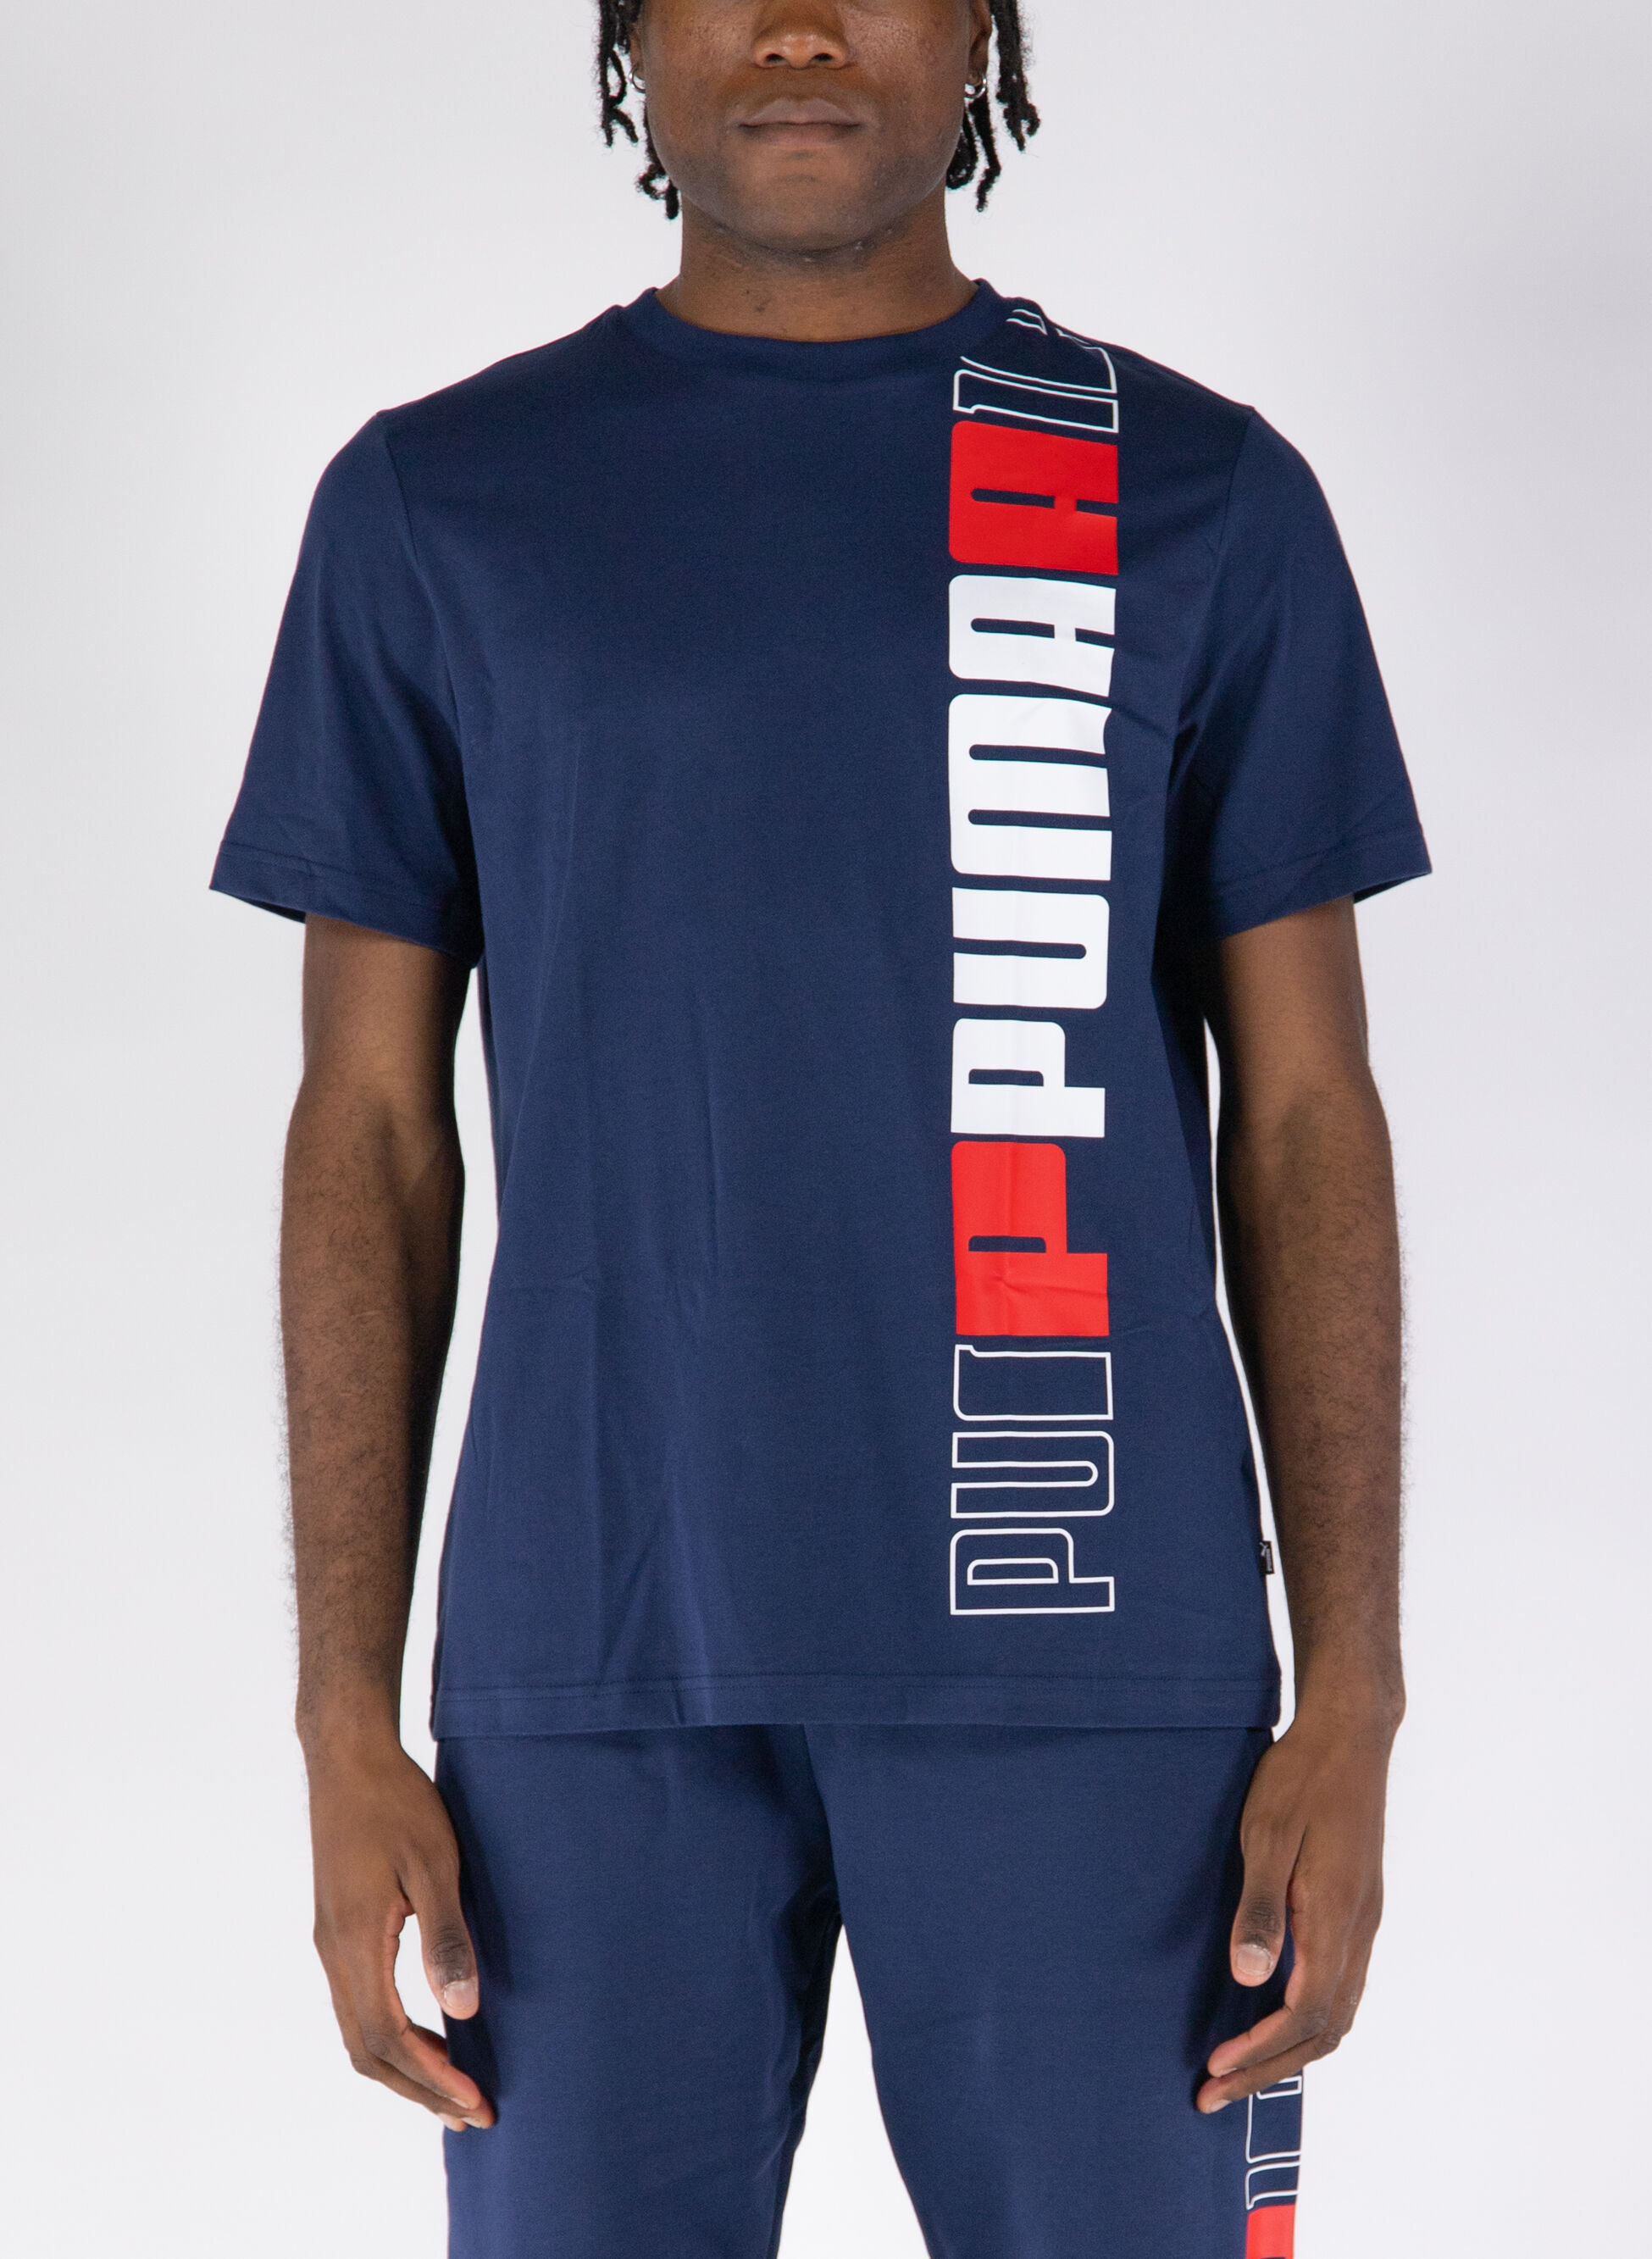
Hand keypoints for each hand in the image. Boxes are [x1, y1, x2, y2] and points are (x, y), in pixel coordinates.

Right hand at [306, 1735, 494, 2131]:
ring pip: (359, 2033)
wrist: (347, 1757)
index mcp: (354, 1943)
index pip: (389, 2038)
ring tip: (453, 2090)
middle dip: (421, 2089)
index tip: (474, 2100)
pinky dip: (392, 2036)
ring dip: (405, 2068)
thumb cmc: (396, 1802)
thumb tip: (464, 2010)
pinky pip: (359, 2006)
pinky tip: (427, 2033)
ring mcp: (330, 1944)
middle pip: (368, 2051)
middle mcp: (333, 1953)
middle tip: (473, 2113)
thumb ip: (446, 1937)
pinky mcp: (337, 1930)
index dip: (432, 2077)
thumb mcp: (434, 1864)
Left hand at [1197, 1702, 1395, 2111]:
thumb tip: (1249, 1979)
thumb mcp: (1267, 1834)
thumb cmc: (1301, 1778)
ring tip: (1239, 2068)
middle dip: (1269, 2067)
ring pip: (1336, 2013)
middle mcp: (1358, 1931)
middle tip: (1213, 2091)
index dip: (1259, 2050)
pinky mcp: (1356, 1909)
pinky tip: (1273, 2014)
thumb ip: (1260, 1909)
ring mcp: (1362, 1922)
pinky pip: (1339, 1986)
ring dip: (1289, 2049)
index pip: (1303, 2013)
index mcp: (1335, 1918)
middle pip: (1323, 2030)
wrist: (1351, 1735)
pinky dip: (1306, 2019)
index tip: (1214, 2068)